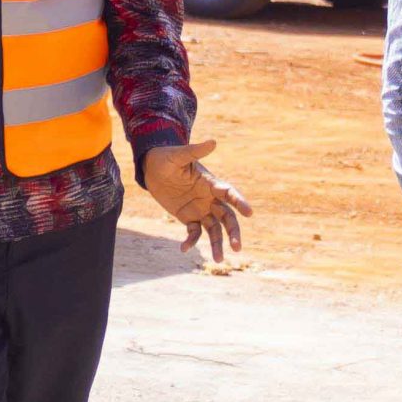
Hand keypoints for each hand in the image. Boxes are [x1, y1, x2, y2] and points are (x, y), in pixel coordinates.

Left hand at [141, 140, 252, 261]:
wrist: (151, 168)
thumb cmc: (167, 158)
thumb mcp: (179, 155)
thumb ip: (195, 151)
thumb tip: (213, 142)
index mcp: (210, 183)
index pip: (229, 193)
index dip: (239, 201)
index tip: (249, 212)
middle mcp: (209, 198)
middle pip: (226, 217)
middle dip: (233, 232)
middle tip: (237, 247)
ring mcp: (200, 209)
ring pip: (214, 229)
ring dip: (217, 244)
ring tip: (219, 260)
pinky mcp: (188, 217)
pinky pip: (194, 232)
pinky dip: (191, 241)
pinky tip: (184, 249)